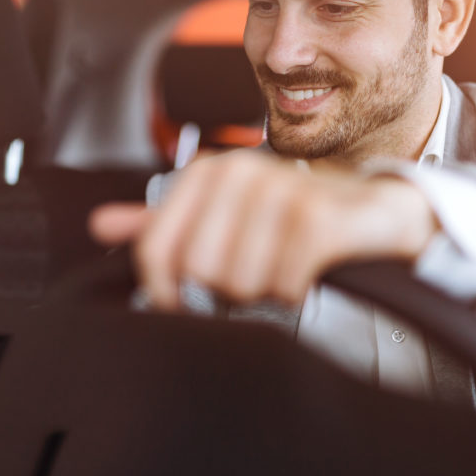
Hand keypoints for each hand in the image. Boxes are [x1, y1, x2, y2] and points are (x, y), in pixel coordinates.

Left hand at [89, 150, 438, 310]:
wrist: (376, 214)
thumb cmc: (294, 219)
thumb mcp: (224, 214)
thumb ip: (164, 222)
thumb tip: (99, 224)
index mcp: (208, 171)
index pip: (155, 251)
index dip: (165, 292)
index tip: (184, 303)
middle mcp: (240, 171)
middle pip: (198, 273)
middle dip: (228, 290)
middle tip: (257, 274)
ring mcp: (281, 190)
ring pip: (239, 283)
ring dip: (265, 291)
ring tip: (283, 269)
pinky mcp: (317, 218)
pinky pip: (281, 285)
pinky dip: (295, 292)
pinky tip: (308, 273)